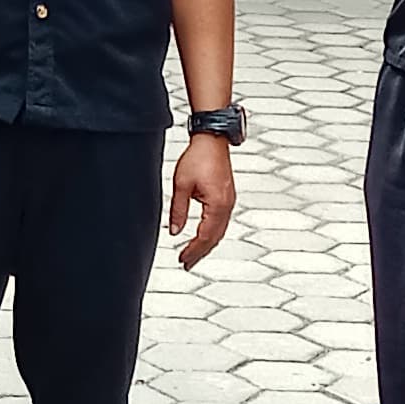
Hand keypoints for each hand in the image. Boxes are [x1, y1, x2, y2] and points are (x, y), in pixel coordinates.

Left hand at [167, 134, 234, 267]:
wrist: (212, 140)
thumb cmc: (198, 157)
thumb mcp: (181, 185)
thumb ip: (178, 210)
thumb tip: (174, 231)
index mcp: (217, 205)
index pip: (205, 236)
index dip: (193, 250)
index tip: (183, 259)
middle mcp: (227, 206)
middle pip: (214, 237)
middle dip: (200, 252)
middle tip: (187, 263)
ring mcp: (229, 201)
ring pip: (219, 231)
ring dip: (206, 244)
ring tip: (193, 254)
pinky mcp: (227, 196)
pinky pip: (221, 222)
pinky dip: (212, 233)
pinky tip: (204, 236)